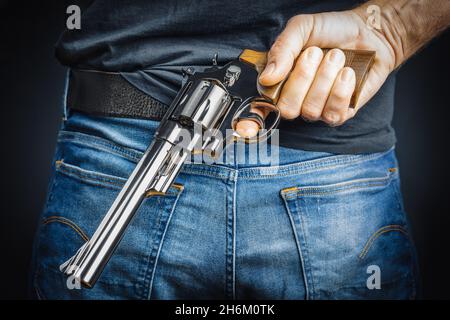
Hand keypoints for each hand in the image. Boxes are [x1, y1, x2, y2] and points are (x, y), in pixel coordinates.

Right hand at [236, 7, 400, 136]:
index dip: (250, 122)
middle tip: (315, 54)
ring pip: (311, 110)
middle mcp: (295, 99)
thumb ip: (282, 49)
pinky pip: (333, 114)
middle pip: (286, 109)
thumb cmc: (333, 30)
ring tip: (336, 57)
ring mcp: (317, 109)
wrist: (370, 32)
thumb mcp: (302, 28)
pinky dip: (341, 90)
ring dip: (326, 78)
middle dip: (302, 78)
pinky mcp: (339, 113)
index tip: (247, 128)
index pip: (260, 109)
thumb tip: (267, 78)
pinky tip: (347, 73)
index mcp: (279, 81)